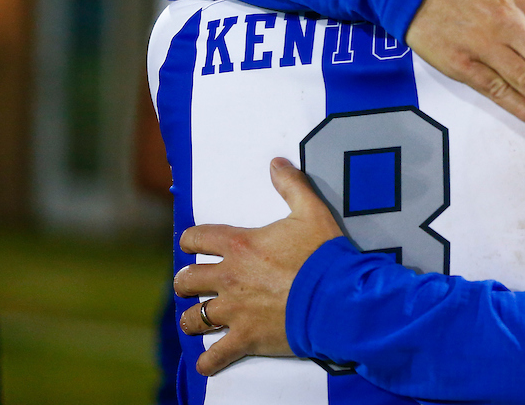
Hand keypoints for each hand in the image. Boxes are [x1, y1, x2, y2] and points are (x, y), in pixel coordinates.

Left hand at [174, 158, 341, 375]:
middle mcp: (229, 278)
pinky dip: (209, 361)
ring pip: (193, 319)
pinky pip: (215, 355)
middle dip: (186, 281)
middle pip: (186, 280)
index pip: (196, 238)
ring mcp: (234, 311)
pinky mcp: (245, 338)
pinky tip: (207, 361)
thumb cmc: (324, 255)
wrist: (337, 297)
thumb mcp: (312, 211)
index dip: (190, 240)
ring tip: (197, 319)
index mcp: (240, 245)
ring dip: (192, 319)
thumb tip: (276, 163)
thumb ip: (291, 185)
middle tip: (193, 283)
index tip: (191, 244)